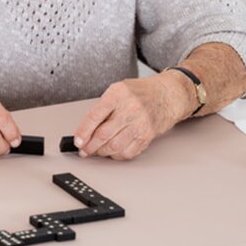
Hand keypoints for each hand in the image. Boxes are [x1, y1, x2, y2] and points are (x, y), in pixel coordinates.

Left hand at [73, 74, 190, 159]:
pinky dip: (117, 155)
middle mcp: (129, 109)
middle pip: (104, 134)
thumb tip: (85, 129)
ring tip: (96, 151)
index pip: (95, 116)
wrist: (167, 95)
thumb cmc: (140, 92)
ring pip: (115, 146)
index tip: (77, 141)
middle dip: (90, 146)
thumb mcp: (118, 90)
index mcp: (118, 95)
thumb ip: (102, 107)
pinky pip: (129, 152)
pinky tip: (112, 152)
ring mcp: (140, 123)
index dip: (83, 131)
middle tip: (84, 150)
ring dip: (102, 152)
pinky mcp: (148, 136)